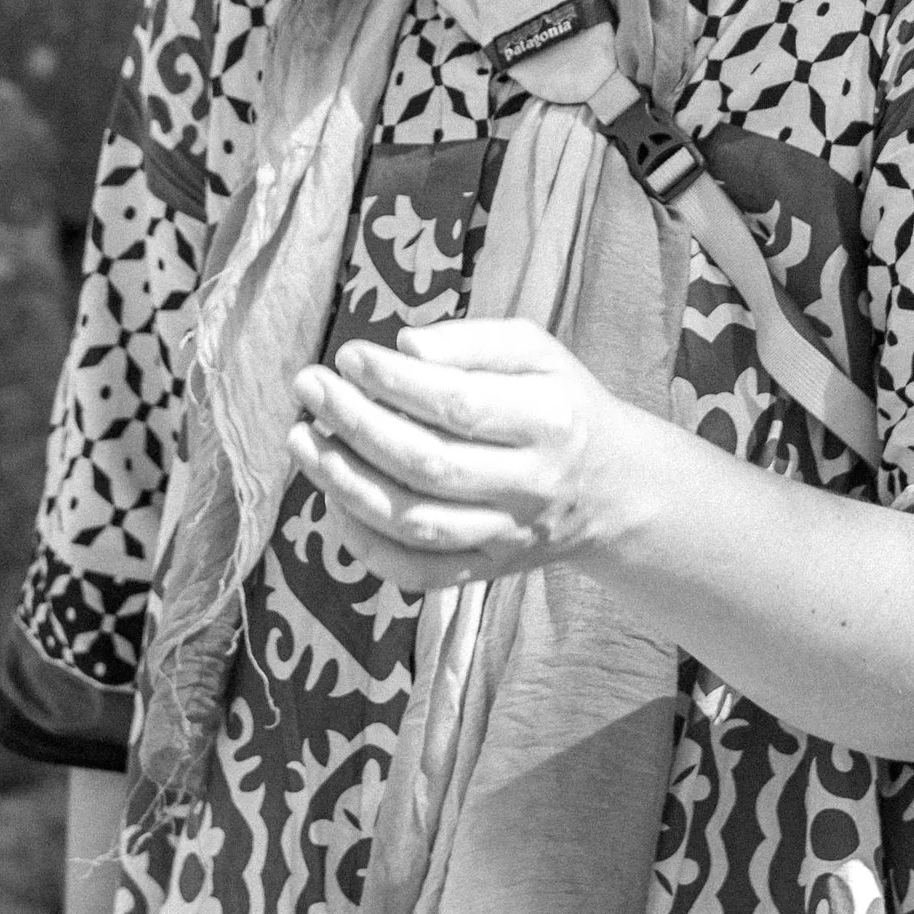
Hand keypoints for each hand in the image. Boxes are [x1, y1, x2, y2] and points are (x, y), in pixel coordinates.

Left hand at [288, 318, 646, 596]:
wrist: (611, 487)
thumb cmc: (559, 401)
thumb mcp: (536, 352)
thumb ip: (473, 341)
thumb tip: (404, 346)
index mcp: (549, 421)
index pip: (459, 405)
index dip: (395, 382)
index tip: (347, 355)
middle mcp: (530, 485)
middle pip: (428, 464)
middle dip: (355, 424)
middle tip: (309, 388)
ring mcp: (507, 536)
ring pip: (415, 522)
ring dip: (346, 482)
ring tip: (302, 439)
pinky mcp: (487, 571)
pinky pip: (419, 572)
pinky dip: (368, 545)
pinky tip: (334, 501)